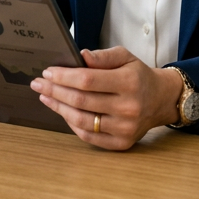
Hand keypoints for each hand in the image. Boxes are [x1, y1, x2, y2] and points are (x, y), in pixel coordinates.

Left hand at [30, 46, 183, 149]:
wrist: (160, 100)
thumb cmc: (138, 76)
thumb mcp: (126, 57)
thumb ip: (103, 56)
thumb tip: (81, 56)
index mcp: (129, 82)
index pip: (88, 80)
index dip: (64, 77)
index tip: (48, 72)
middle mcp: (128, 107)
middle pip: (81, 101)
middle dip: (55, 91)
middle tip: (38, 84)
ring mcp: (125, 128)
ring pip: (82, 120)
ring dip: (59, 108)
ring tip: (46, 97)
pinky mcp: (122, 143)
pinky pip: (89, 136)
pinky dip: (72, 124)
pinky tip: (62, 111)